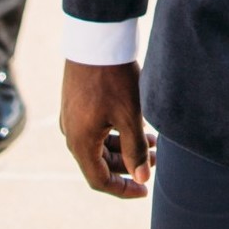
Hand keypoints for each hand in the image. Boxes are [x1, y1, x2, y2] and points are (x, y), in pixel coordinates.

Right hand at [61, 61, 155, 199]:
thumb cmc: (113, 78)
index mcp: (80, 143)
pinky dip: (117, 132)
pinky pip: (97, 128)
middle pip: (100, 162)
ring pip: (100, 144)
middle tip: (156, 161)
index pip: (99, 180)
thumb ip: (135, 149)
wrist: (95, 39)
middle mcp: (71, 133)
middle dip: (129, 165)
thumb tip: (142, 178)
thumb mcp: (129, 115)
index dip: (122, 189)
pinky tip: (139, 125)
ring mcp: (73, 117)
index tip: (145, 190)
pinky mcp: (78, 102)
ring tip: (153, 144)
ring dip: (125, 147)